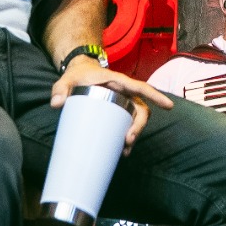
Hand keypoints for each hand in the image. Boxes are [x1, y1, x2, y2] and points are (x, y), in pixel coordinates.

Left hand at [50, 55, 171, 151]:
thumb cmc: (77, 75)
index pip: (141, 88)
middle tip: (127, 142)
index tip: (168, 106)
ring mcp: (122, 102)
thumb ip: (60, 89)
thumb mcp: (67, 80)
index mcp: (117, 81)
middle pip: (141, 109)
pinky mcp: (117, 111)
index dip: (156, 96)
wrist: (78, 73)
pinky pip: (128, 123)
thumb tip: (57, 104)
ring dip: (135, 134)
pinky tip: (122, 151)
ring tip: (125, 151)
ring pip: (136, 118)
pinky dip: (127, 136)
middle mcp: (124, 92)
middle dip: (139, 126)